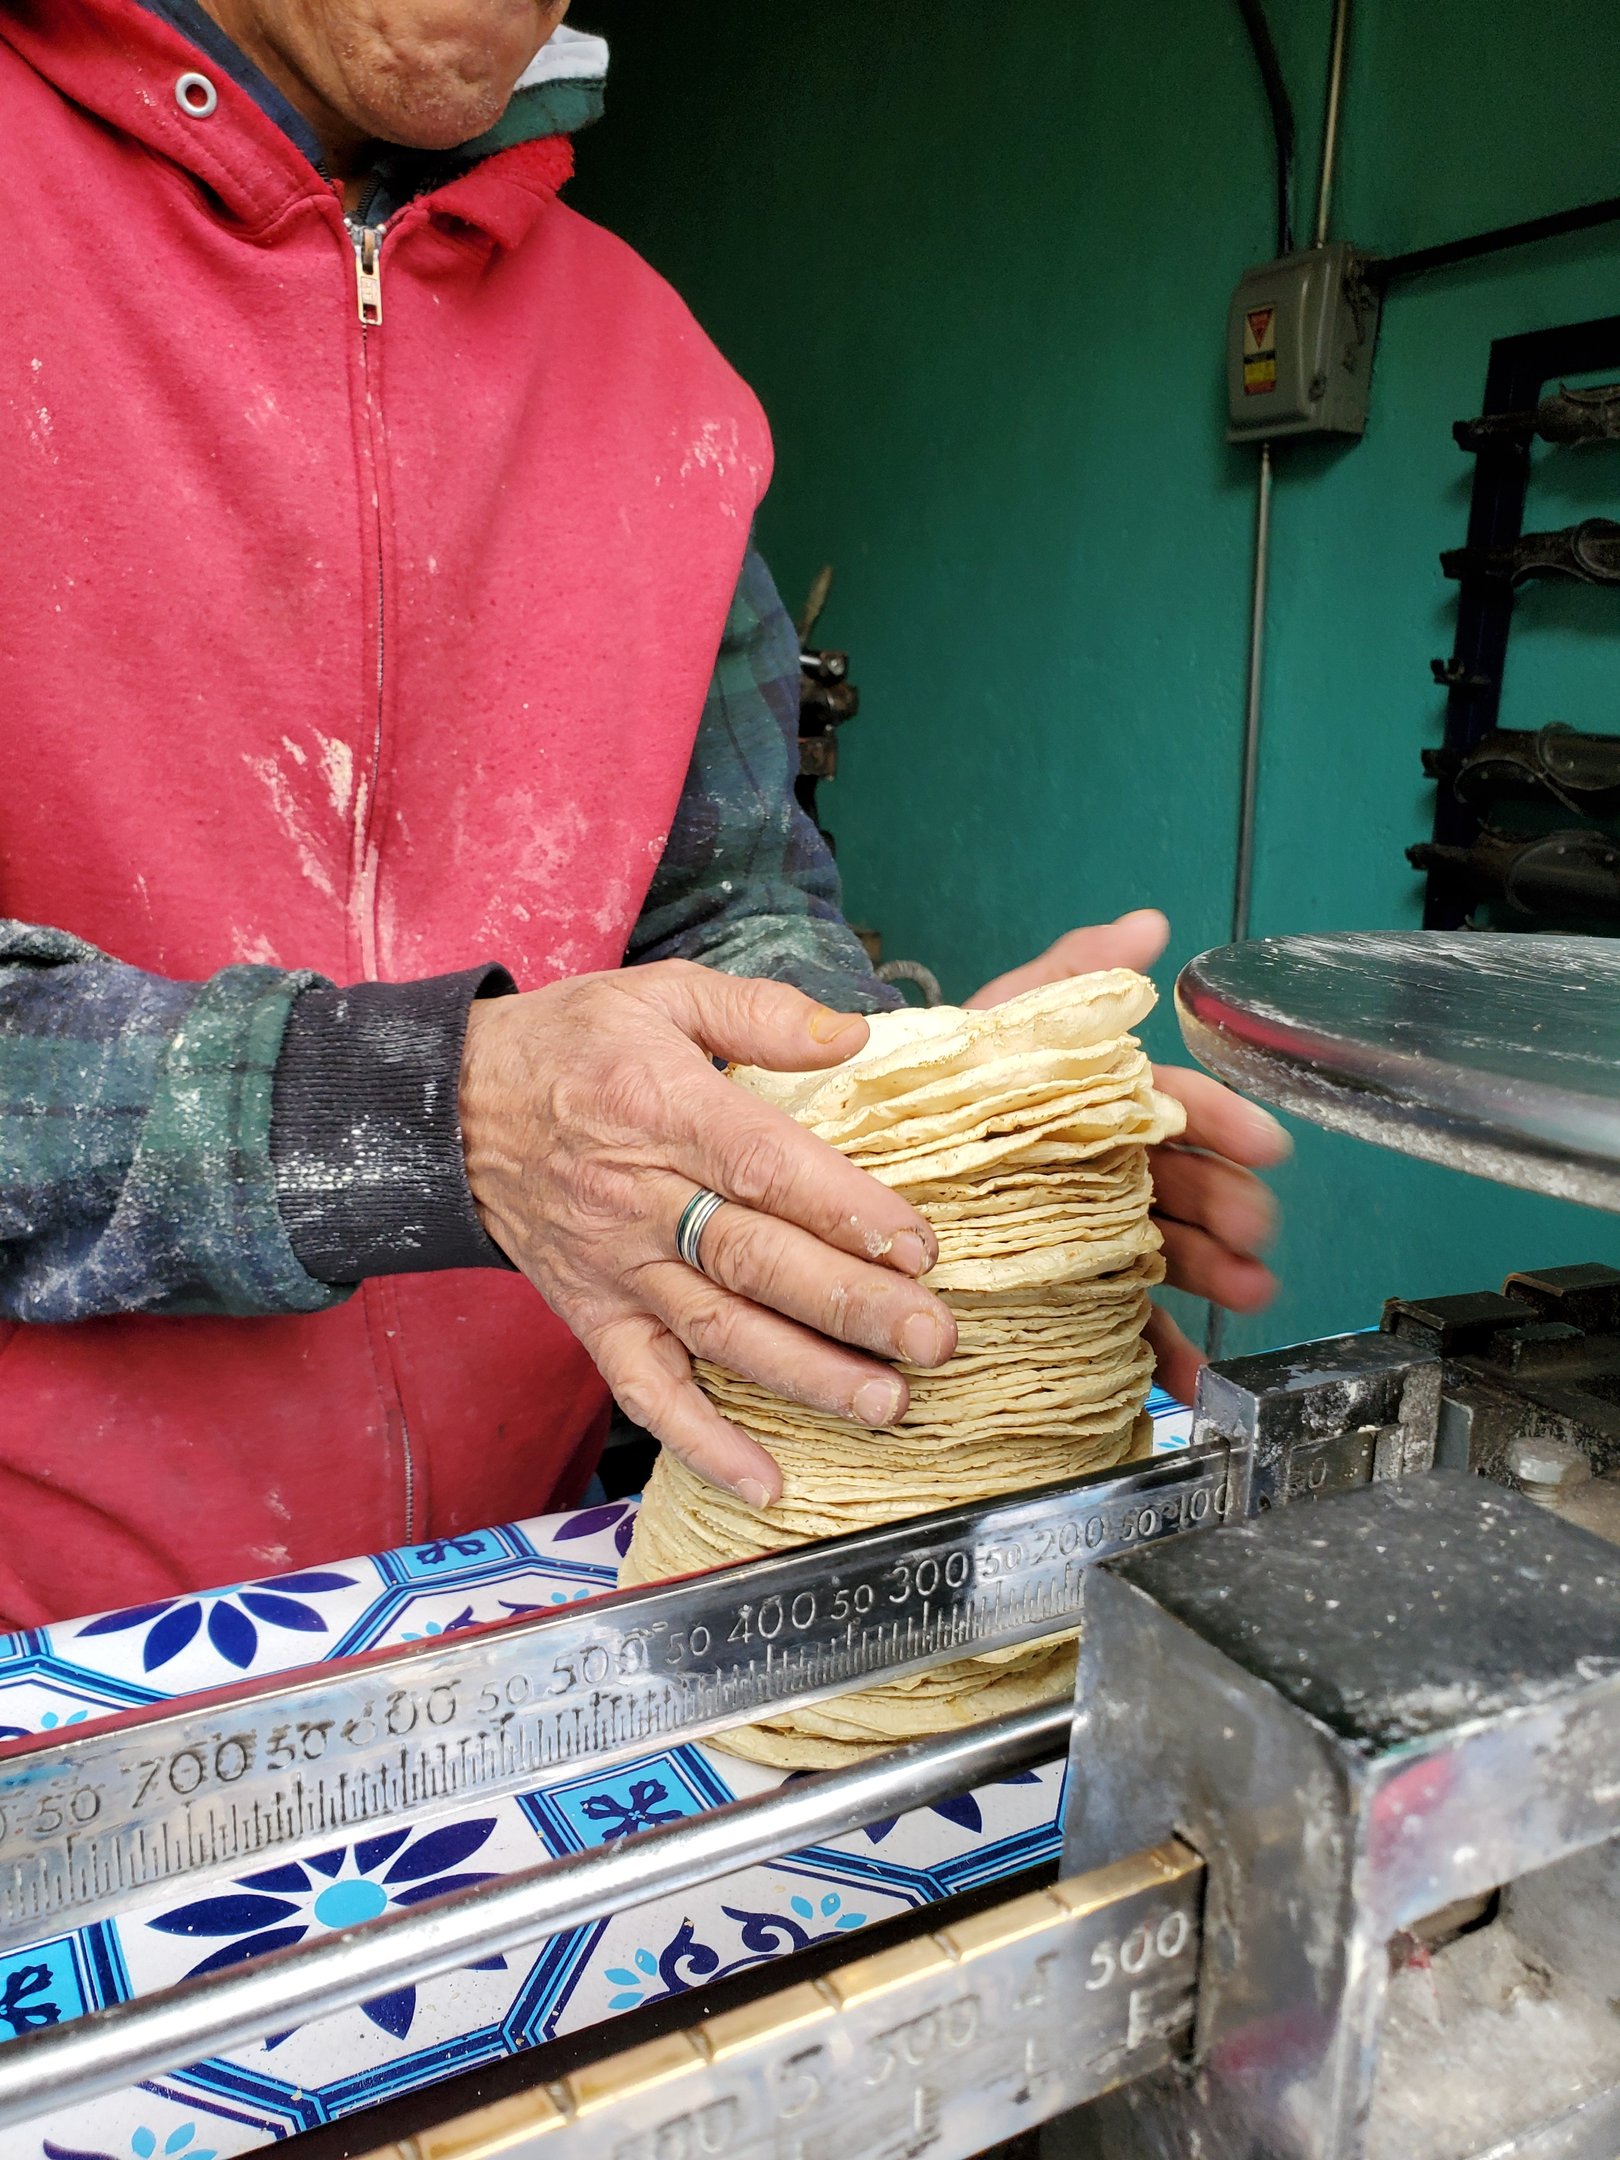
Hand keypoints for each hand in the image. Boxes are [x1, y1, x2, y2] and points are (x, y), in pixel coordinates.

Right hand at [460, 963, 955, 1507]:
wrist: (450, 1109)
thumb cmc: (570, 1047)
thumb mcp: (658, 992)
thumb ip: (759, 1011)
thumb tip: (853, 1034)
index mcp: (662, 1108)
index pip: (765, 1166)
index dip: (844, 1209)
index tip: (918, 1246)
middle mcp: (639, 1198)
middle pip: (754, 1260)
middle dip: (850, 1305)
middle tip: (932, 1337)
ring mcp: (615, 1269)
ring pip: (716, 1332)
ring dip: (804, 1375)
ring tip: (886, 1404)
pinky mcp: (592, 1318)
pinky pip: (646, 1390)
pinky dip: (702, 1443)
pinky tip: (767, 1481)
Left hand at [965, 909, 1289, 1404]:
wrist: (862, 1155)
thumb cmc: (935, 1082)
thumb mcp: (999, 1021)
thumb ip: (1069, 975)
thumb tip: (1148, 925)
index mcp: (1096, 1104)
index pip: (1175, 1107)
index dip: (1223, 1120)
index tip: (1266, 1143)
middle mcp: (1102, 1167)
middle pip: (1181, 1183)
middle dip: (1228, 1203)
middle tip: (1255, 1227)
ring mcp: (1087, 1232)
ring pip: (1165, 1249)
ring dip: (1216, 1272)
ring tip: (1247, 1292)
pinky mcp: (1063, 1290)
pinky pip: (1115, 1321)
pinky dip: (1157, 1349)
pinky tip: (1182, 1377)